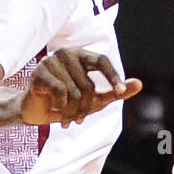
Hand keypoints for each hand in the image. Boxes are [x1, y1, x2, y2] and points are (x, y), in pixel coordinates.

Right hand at [19, 49, 141, 127]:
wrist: (33, 111)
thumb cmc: (64, 102)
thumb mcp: (93, 100)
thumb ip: (115, 92)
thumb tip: (139, 84)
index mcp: (81, 55)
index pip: (102, 61)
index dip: (113, 76)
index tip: (121, 91)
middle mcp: (66, 54)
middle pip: (88, 85)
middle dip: (85, 108)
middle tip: (79, 120)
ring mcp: (50, 61)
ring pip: (74, 92)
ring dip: (72, 112)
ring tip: (66, 118)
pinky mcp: (39, 72)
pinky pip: (60, 93)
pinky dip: (60, 107)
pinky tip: (55, 110)